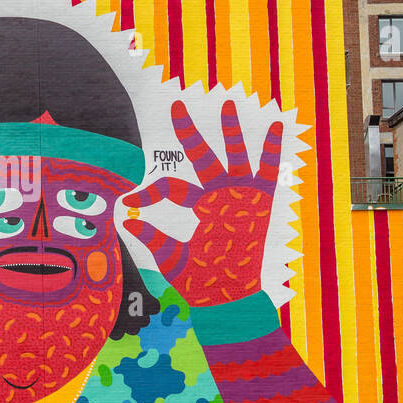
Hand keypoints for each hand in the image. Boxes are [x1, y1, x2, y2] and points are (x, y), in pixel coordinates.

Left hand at [122, 100, 281, 307]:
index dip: (149, 190)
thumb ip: (150, 236)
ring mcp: (240, 196)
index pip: (171, 186)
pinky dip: (274, 150)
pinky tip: (278, 126)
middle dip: (188, 131)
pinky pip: (269, 170)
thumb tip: (124, 219)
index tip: (130, 199)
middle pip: (200, 156)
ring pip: (233, 155)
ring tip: (225, 101)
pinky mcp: (262, 202)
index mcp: (197, 206)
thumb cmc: (200, 281)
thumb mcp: (169, 256)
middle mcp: (218, 195)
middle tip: (174, 104)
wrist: (227, 301)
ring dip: (229, 130)